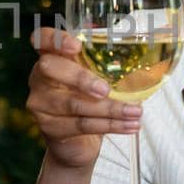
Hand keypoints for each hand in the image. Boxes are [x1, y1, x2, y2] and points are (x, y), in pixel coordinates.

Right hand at [26, 28, 141, 169]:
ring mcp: (40, 103)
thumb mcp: (97, 79)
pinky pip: (81, 125)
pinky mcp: (49, 127)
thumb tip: (144, 63)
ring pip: (73, 103)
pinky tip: (130, 126)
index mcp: (52, 57)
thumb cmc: (89, 102)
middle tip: (106, 89)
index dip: (55, 39)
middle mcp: (39, 78)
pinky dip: (110, 125)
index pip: (42, 39)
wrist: (77, 144)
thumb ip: (108, 67)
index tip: (76, 45)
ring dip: (109, 108)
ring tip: (135, 112)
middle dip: (81, 77)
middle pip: (50, 68)